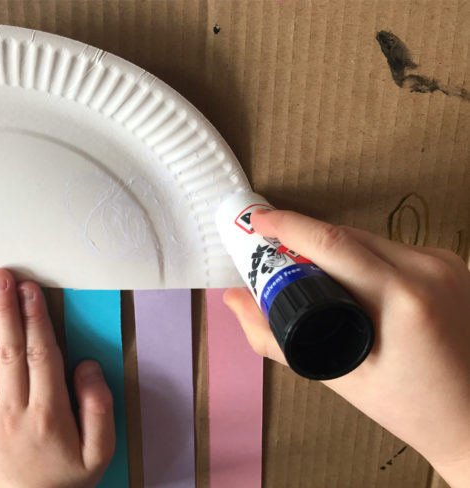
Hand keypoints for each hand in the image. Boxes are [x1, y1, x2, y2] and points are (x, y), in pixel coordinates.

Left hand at [0, 269, 114, 487]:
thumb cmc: (68, 479)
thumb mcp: (100, 451)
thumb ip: (98, 407)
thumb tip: (86, 365)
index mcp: (49, 412)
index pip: (41, 354)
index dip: (35, 318)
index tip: (30, 289)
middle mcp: (15, 410)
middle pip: (9, 350)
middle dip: (5, 309)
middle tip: (1, 276)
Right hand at [224, 210, 469, 486]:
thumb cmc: (411, 407)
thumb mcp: (336, 375)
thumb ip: (272, 336)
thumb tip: (235, 299)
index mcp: (403, 299)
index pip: (332, 243)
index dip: (288, 226)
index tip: (259, 222)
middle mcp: (429, 270)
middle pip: (348, 236)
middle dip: (304, 240)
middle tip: (272, 254)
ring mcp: (446, 264)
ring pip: (369, 238)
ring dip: (333, 248)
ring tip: (309, 274)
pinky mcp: (451, 264)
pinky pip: (391, 247)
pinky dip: (362, 256)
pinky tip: (350, 280)